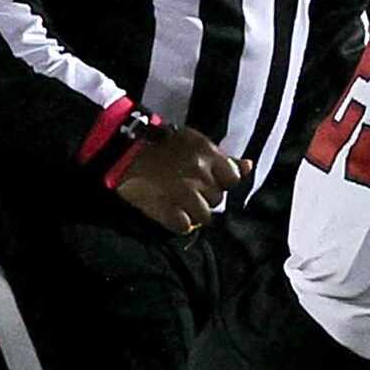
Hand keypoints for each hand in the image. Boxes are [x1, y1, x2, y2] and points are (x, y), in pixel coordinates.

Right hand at [113, 129, 249, 235]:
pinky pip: (183, 226)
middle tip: (185, 189)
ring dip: (191, 211)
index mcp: (208, 155)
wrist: (122, 147)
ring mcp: (184, 193)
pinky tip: (168, 211)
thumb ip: (223, 158)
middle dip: (204, 197)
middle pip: (217, 199)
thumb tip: (248, 166)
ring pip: (203, 216)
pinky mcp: (166, 209)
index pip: (233, 179)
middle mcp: (200, 174)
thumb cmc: (160, 142)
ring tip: (176, 201)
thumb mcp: (195, 142)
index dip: (221, 182)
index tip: (208, 181)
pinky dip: (177, 222)